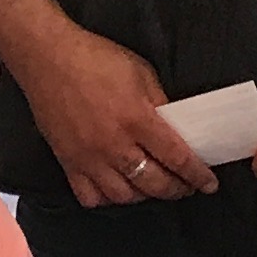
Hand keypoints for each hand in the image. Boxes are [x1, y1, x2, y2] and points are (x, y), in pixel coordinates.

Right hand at [19, 29, 211, 206]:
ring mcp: (89, 157)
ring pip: (123, 196)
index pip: (176, 158)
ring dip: (144, 195)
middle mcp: (114, 144)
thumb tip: (175, 127)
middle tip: (185, 186)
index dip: (197, 175)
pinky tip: (115, 187)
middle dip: (176, 189)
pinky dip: (106, 198)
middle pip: (153, 184)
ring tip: (151, 186)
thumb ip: (160, 104)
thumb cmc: (93, 58)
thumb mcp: (141, 72)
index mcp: (137, 119)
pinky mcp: (68, 161)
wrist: (47, 57)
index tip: (208, 183)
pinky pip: (89, 197)